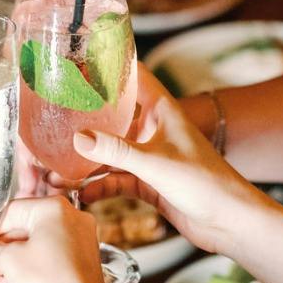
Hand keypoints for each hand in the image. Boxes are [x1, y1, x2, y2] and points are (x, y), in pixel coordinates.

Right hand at [0, 196, 110, 282]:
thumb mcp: (9, 262)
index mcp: (54, 210)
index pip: (11, 212)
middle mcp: (71, 222)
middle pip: (22, 231)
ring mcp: (78, 244)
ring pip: (33, 249)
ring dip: (6, 263)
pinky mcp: (78, 266)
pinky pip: (46, 262)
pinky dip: (25, 271)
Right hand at [72, 64, 267, 252]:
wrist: (230, 222)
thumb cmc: (206, 182)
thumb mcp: (156, 163)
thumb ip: (116, 151)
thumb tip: (78, 139)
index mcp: (161, 110)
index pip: (133, 76)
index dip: (109, 66)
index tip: (78, 61)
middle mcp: (153, 129)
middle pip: (113, 116)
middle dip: (84, 119)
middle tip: (52, 118)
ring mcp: (149, 157)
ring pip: (110, 152)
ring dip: (86, 160)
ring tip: (55, 168)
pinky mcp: (147, 183)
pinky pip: (115, 180)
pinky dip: (98, 186)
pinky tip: (80, 193)